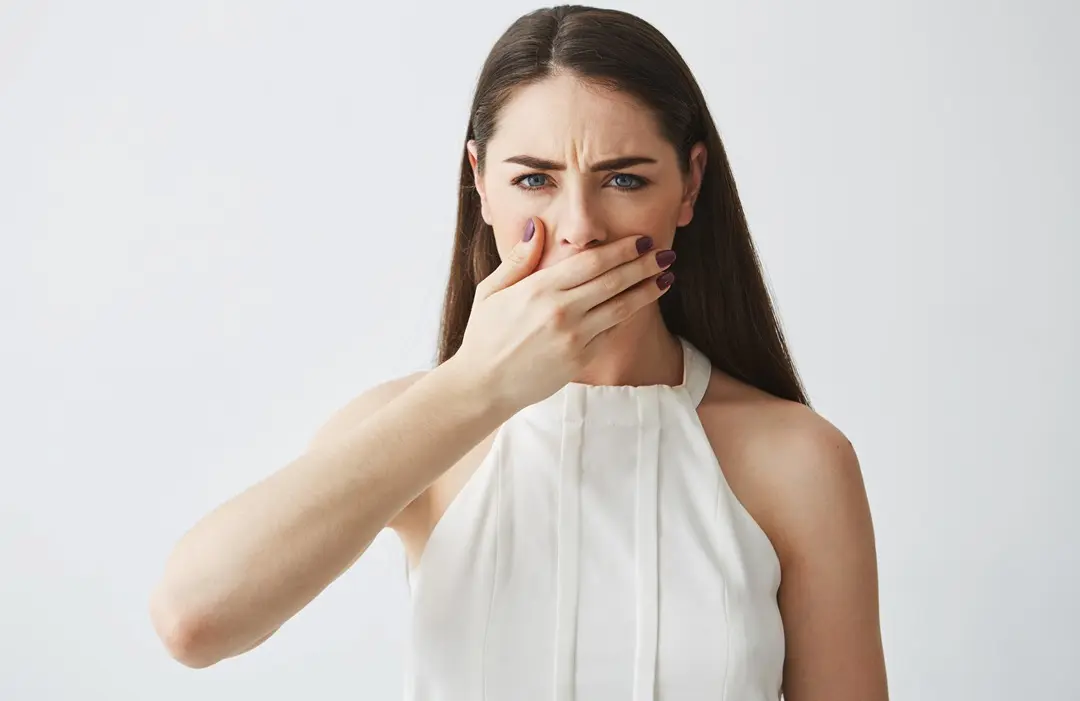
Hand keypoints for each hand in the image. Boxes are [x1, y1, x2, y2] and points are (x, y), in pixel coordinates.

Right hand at [452, 216, 676, 410]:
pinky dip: (628, 316)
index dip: (621, 249)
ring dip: (647, 290)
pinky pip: (610, 333)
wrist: (484, 385)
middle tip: (666, 252)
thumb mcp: (491, 291)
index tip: (641, 239)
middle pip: (613, 281)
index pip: (590, 262)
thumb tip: (538, 227)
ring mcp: (573, 338)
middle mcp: (560, 312)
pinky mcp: (579, 359)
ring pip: (620, 308)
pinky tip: (641, 303)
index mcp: (539, 289)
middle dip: (644, 265)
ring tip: (667, 277)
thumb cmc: (484, 336)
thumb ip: (518, 260)